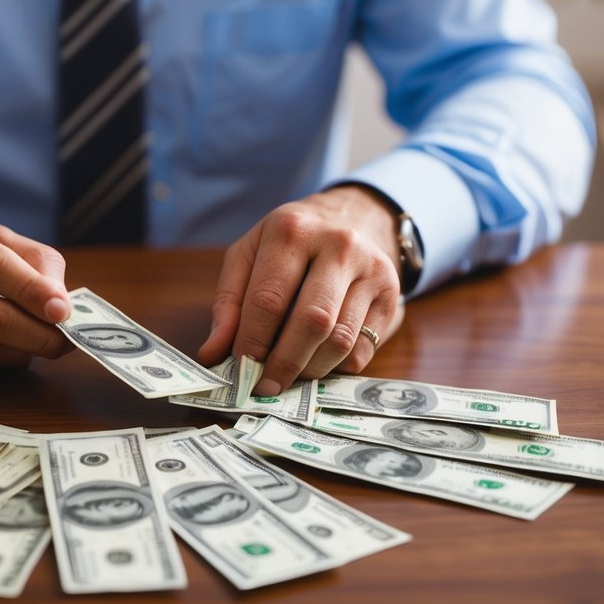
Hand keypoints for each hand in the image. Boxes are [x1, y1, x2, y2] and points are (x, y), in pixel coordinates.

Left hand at [197, 185, 404, 394]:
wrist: (353, 217)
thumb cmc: (290, 243)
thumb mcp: (248, 256)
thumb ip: (228, 304)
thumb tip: (212, 354)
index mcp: (292, 230)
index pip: (269, 299)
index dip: (252, 341)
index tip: (240, 368)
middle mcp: (339, 246)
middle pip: (311, 322)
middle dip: (283, 363)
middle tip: (264, 386)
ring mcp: (372, 271)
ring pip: (340, 341)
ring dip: (309, 370)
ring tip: (288, 376)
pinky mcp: (392, 297)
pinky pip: (363, 351)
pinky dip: (335, 369)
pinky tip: (317, 364)